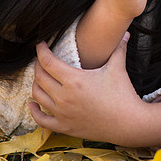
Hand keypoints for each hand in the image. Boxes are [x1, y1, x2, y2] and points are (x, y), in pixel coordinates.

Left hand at [30, 37, 160, 146]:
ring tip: (40, 77)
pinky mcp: (64, 126)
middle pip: (39, 77)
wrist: (127, 122)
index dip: (41, 51)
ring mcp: (62, 113)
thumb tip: (125, 34)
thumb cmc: (123, 94)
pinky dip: (34, 110)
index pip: (48, 62)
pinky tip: (33, 103)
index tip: (41, 45)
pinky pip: (40, 119)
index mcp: (75, 80)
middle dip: (38, 66)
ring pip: (37, 96)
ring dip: (35, 84)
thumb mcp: (118, 69)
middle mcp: (64, 96)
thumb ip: (118, 49)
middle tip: (42, 59)